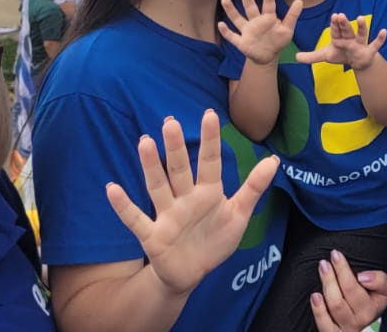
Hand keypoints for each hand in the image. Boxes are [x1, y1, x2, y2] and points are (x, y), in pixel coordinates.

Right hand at [105, 111, 278, 298]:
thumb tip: (274, 160)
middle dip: (175, 147)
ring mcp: (167, 216)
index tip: (209, 114)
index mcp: (208, 192)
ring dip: (150, 167)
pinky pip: (136, 220)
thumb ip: (253, 188)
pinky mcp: (153, 236)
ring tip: (144, 142)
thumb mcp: (238, 215)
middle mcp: (185, 199)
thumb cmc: (214, 239)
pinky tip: (112, 189)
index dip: (210, 140)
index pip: (210, 162)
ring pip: (157, 187)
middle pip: (179, 169)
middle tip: (170, 121)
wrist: (192, 273)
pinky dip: (123, 206)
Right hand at [218, 0, 302, 65]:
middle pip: (250, 7)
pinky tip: (220, 24)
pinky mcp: (241, 42)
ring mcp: (247, 31)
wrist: (267, 57)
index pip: (268, 4)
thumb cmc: (277, 41)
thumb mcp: (287, 29)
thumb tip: (300, 1)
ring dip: (231, 10)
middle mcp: (255, 22)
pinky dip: (226, 32)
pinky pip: (232, 36)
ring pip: (238, 19)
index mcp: (268, 18)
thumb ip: (292, 16)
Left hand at [298, 14, 386, 71]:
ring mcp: (361, 43)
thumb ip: (312, 56)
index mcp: (339, 37)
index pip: (335, 30)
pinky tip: (384, 31)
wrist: (358, 61)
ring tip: (360, 18)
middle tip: (340, 15)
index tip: (333, 16)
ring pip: (361, 34)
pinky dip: (380, 38)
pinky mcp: (370, 50)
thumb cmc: (341, 54)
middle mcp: (350, 38)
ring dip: (361, 26)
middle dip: (344, 24)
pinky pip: (376, 44)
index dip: (335, 24)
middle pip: (347, 30)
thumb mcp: (326, 56)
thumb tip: (295, 57)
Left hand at [311, 255, 386, 330]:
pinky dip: (319, 310)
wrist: (360, 317)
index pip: (360, 288)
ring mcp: (346, 328)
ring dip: (327, 286)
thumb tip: (362, 277)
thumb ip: (379, 280)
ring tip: (323, 268)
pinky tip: (315, 296)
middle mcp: (360, 320)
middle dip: (336, 274)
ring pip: (335, 306)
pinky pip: (324, 325)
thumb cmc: (371, 298)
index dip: (349, 273)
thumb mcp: (383, 288)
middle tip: (330, 257)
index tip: (339, 257)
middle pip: (346, 296)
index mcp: (373, 307)